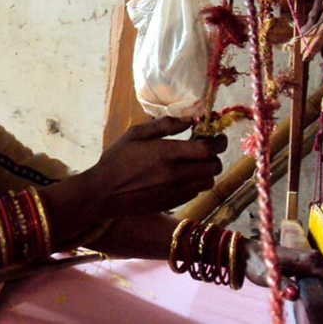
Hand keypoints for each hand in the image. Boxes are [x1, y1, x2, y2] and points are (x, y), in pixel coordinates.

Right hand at [83, 116, 226, 218]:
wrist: (103, 192)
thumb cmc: (117, 159)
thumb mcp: (135, 134)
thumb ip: (164, 125)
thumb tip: (189, 120)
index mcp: (167, 153)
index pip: (208, 149)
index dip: (219, 142)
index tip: (217, 137)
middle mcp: (176, 174)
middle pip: (214, 167)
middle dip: (214, 156)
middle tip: (205, 149)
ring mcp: (176, 191)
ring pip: (208, 182)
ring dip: (206, 171)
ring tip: (194, 163)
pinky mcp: (173, 203)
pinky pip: (195, 192)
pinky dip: (194, 183)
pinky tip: (181, 176)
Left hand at [243, 239, 322, 298]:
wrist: (247, 252)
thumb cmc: (257, 264)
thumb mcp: (268, 277)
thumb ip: (283, 285)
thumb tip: (294, 294)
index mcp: (306, 260)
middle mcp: (311, 256)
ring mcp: (308, 256)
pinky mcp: (304, 260)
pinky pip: (321, 271)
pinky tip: (315, 292)